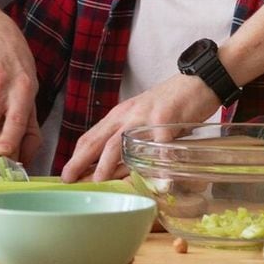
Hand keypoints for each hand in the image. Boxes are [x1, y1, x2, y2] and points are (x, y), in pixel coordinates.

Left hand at [61, 74, 218, 182]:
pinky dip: (156, 164)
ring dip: (107, 165)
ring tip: (99, 182)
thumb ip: (129, 140)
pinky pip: (159, 146)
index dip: (76, 156)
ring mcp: (145, 117)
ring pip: (120, 143)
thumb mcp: (142, 120)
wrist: (197, 81)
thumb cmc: (170, 105)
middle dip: (80, 161)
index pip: (91, 137)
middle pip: (98, 141)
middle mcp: (127, 116)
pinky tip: (155, 180)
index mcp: (119, 116)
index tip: (65, 174)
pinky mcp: (166, 118)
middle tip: (69, 180)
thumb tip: (117, 170)